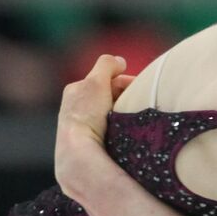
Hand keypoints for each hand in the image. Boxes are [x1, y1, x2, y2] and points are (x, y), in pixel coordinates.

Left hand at [55, 55, 128, 204]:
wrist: (78, 153)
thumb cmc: (86, 116)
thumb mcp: (96, 81)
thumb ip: (107, 64)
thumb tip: (119, 61)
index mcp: (75, 91)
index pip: (105, 79)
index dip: (125, 80)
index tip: (142, 87)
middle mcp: (76, 108)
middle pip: (108, 96)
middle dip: (125, 97)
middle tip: (141, 103)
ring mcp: (83, 128)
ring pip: (111, 113)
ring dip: (124, 113)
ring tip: (135, 118)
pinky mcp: (90, 146)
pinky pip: (111, 130)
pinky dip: (120, 128)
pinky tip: (128, 132)